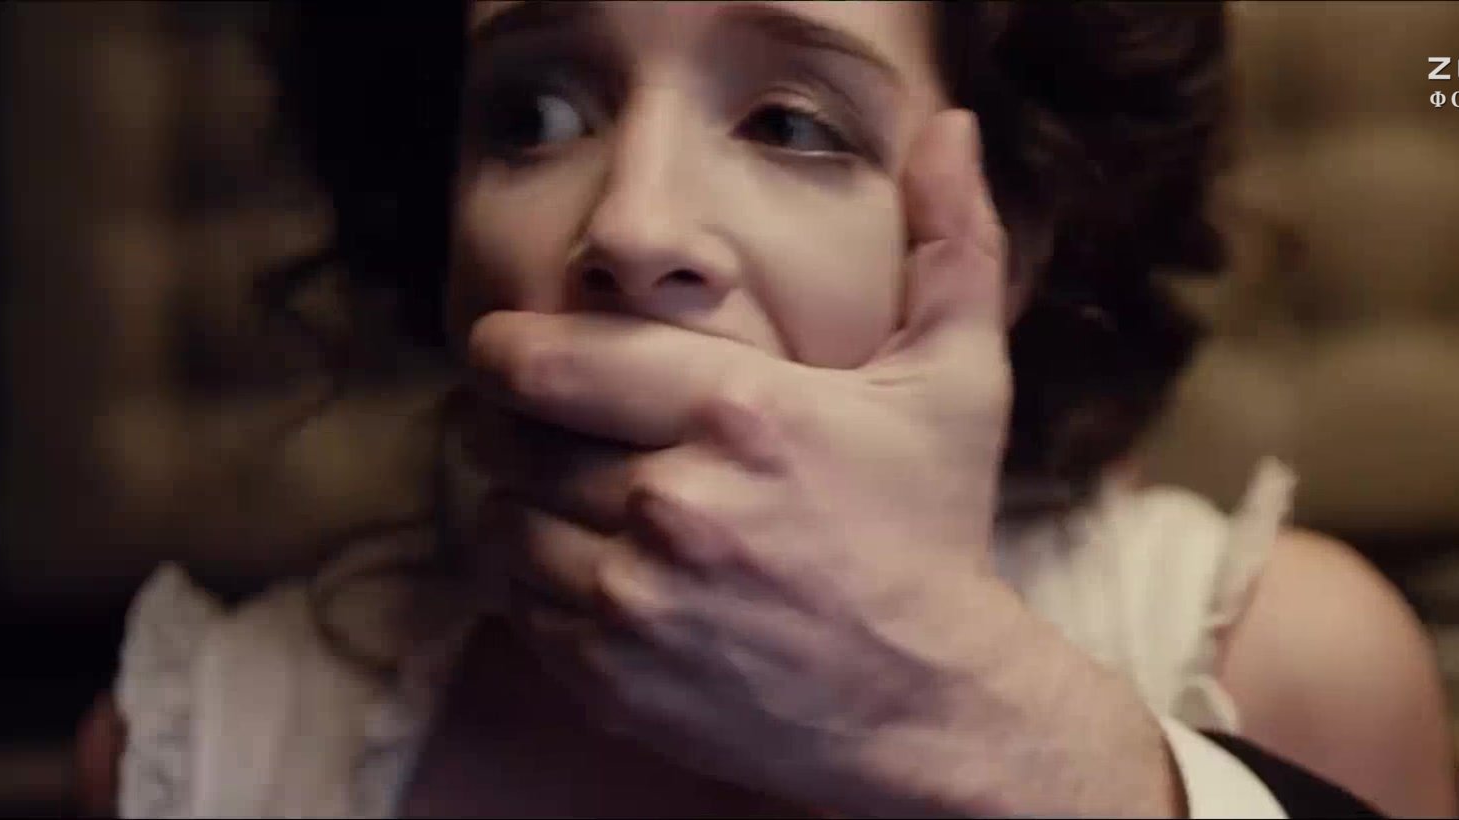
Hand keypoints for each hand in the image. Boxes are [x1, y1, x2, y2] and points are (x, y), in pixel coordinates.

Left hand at [460, 110, 1175, 816]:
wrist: (931, 703)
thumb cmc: (932, 532)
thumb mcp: (955, 383)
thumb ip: (948, 246)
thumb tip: (952, 132)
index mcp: (743, 411)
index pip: (553, 359)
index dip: (506, 348)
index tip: (506, 351)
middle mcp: (677, 502)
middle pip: (514, 438)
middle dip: (512, 423)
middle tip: (538, 424)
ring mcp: (639, 598)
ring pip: (502, 524)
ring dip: (516, 504)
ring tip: (560, 498)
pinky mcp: (615, 676)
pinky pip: (519, 608)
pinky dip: (533, 585)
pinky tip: (586, 569)